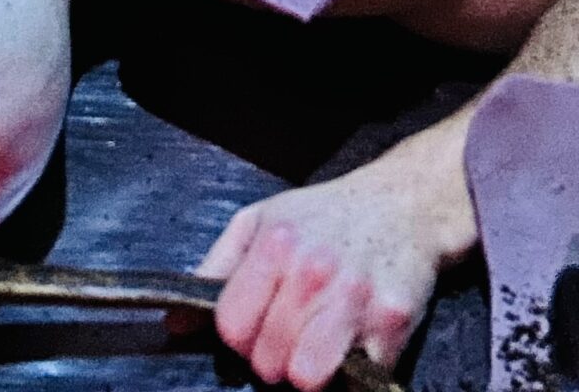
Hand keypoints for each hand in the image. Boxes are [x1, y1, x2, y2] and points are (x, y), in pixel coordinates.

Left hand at [199, 134, 470, 389]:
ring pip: (308, 378)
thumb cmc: (324, 216)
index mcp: (276, 243)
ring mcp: (355, 299)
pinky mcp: (393, 325)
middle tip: (290, 332)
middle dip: (273, 356)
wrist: (403, 203)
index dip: (238, 335)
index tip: (252, 325)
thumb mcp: (260, 220)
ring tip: (314, 346)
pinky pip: (356, 379)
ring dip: (308, 372)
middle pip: (268, 360)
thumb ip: (215, 269)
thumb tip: (175, 324)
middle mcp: (314, 271)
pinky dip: (351, 371)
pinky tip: (351, 340)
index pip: (232, 327)